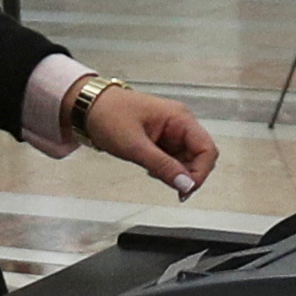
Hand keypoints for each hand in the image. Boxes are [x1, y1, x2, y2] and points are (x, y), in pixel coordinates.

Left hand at [81, 84, 217, 196]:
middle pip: (200, 157)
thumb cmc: (108, 115)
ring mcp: (172, 132)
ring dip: (175, 173)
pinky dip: (165, 169)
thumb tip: (186, 184)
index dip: (200, 172)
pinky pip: (174, 160)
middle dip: (187, 174)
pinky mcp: (163, 140)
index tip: (185, 189)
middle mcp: (180, 124)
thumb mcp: (135, 145)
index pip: (207, 149)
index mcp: (179, 118)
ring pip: (187, 161)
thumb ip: (162, 166)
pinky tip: (150, 167)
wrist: (88, 107)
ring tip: (151, 170)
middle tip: (168, 184)